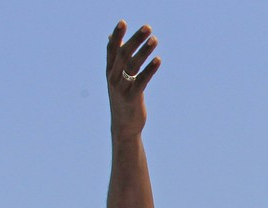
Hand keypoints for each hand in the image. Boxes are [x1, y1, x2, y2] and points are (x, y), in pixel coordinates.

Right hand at [106, 21, 160, 138]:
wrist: (123, 126)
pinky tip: (158, 60)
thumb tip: (111, 38)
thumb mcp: (116, 79)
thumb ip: (115, 60)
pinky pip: (141, 80)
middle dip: (135, 39)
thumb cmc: (122, 100)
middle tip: (148, 28)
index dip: (117, 35)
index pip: (111, 49)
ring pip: (132, 65)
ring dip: (144, 51)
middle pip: (123, 53)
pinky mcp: (132, 97)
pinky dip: (150, 69)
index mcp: (109, 71)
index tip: (123, 22)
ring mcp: (121, 87)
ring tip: (155, 40)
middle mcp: (113, 77)